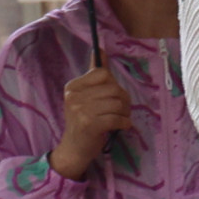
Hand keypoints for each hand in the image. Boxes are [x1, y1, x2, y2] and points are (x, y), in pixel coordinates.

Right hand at [51, 65, 133, 179]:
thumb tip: (99, 49)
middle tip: (120, 111)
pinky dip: (124, 123)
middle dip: (124, 100)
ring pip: (118, 103)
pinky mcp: (90, 125)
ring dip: (125, 113)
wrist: (74, 149)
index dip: (113, 85)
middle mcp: (73, 96)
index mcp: (73, 87)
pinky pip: (118, 118)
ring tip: (120, 119)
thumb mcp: (86, 97)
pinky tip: (120, 126)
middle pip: (114, 88)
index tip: (111, 97)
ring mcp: (80, 110)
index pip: (103, 73)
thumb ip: (94, 75)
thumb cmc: (84, 121)